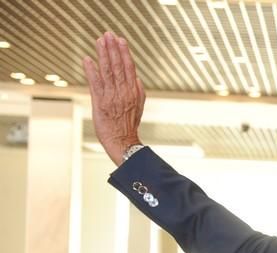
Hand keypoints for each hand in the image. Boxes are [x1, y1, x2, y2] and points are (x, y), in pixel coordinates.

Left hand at [82, 32, 144, 165]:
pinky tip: (88, 59)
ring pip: (108, 72)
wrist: (123, 143)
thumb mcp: (138, 108)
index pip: (130, 68)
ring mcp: (112, 97)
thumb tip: (137, 79)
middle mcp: (124, 92)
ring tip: (99, 41)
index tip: (120, 40)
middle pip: (118, 66)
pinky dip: (91, 71)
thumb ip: (139, 92)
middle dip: (113, 49)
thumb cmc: (129, 127)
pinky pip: (95, 84)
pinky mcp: (100, 103)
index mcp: (134, 92)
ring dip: (103, 55)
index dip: (124, 53)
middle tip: (108, 34)